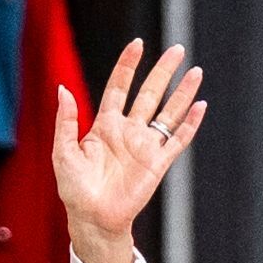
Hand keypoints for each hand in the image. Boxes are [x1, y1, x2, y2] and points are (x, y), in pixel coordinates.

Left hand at [55, 40, 205, 262]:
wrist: (92, 218)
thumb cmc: (74, 189)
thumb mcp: (62, 151)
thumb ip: (65, 120)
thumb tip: (62, 88)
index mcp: (105, 125)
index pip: (120, 87)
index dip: (128, 65)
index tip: (137, 45)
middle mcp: (128, 131)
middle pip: (150, 93)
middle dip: (163, 71)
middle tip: (177, 49)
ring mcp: (145, 147)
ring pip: (168, 113)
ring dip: (182, 93)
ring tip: (195, 72)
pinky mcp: (158, 164)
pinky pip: (177, 140)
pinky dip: (189, 124)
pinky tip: (200, 107)